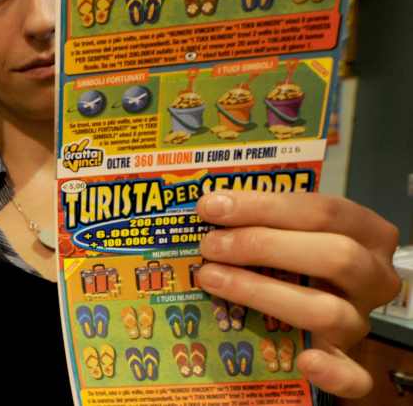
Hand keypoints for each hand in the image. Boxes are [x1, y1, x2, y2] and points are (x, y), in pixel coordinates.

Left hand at [196, 191, 399, 397]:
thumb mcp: (289, 227)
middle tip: (210, 245)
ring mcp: (361, 320)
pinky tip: (304, 361)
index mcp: (366, 231)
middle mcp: (373, 276)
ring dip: (262, 292)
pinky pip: (354, 376)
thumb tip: (208, 206)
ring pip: (327, 310)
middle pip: (334, 256)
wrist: (312, 304)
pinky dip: (332, 372)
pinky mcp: (350, 362)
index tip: (211, 207)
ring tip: (211, 279)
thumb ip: (262, 218)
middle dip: (262, 246)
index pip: (322, 211)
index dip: (263, 206)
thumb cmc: (296, 251)